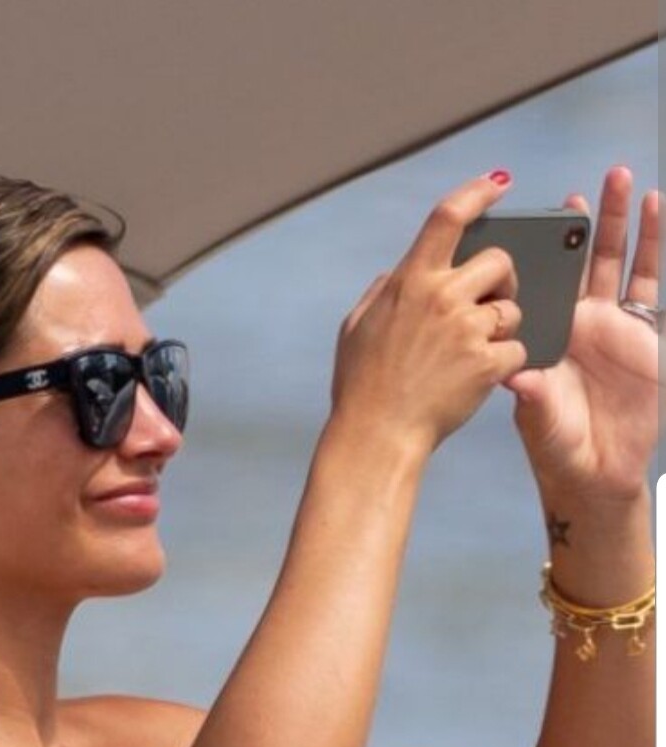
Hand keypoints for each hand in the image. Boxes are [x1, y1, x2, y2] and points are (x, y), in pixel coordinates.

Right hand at [330, 173, 525, 453]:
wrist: (376, 434)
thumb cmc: (361, 386)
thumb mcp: (356, 326)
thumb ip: (384, 291)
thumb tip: (400, 273)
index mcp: (410, 281)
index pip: (449, 216)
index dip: (478, 192)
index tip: (497, 184)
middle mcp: (442, 297)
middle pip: (499, 261)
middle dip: (503, 278)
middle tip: (492, 300)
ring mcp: (467, 330)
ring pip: (512, 309)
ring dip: (502, 327)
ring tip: (475, 351)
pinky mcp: (487, 364)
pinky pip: (516, 350)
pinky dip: (505, 364)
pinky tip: (480, 378)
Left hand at [506, 167, 660, 503]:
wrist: (596, 472)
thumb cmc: (558, 447)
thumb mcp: (540, 419)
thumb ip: (533, 394)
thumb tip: (515, 373)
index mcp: (545, 335)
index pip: (541, 283)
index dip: (540, 250)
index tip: (534, 216)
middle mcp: (576, 322)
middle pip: (579, 260)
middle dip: (583, 222)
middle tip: (583, 186)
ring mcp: (611, 323)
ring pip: (615, 260)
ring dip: (620, 221)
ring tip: (622, 178)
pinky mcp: (642, 332)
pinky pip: (647, 282)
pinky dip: (653, 246)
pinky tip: (657, 210)